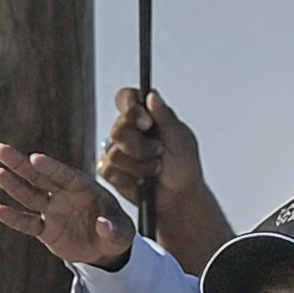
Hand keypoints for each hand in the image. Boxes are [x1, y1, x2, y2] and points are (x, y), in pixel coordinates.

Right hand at [0, 144, 130, 270]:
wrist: (105, 250)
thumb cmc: (116, 233)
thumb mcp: (122, 232)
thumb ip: (114, 228)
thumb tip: (103, 225)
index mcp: (84, 188)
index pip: (64, 175)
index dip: (50, 167)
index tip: (35, 158)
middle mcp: (64, 195)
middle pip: (40, 177)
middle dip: (21, 164)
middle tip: (1, 150)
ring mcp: (53, 211)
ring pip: (30, 196)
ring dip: (14, 186)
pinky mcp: (45, 229)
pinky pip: (28, 223)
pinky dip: (15, 218)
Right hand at [97, 85, 199, 216]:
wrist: (179, 197)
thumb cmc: (183, 166)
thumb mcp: (181, 138)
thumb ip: (165, 116)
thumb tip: (152, 95)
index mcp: (145, 115)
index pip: (126, 98)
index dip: (131, 108)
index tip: (146, 122)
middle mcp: (128, 129)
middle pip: (118, 130)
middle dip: (141, 147)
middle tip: (158, 152)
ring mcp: (117, 150)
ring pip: (114, 154)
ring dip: (140, 166)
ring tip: (155, 169)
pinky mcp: (110, 170)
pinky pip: (109, 171)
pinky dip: (130, 179)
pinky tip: (141, 181)